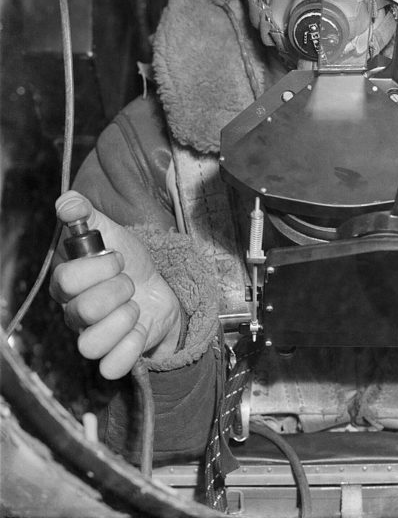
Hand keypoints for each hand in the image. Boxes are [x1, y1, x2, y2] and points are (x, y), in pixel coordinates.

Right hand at [50, 190, 181, 378]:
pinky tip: (140, 328)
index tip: (119, 258)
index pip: (66, 279)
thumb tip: (66, 202)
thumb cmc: (129, 262)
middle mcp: (75, 314)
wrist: (159, 288)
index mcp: (68, 285)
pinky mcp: (115, 356)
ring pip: (90, 346)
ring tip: (134, 307)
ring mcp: (94, 337)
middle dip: (118, 290)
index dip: (98, 267)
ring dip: (123, 321)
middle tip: (130, 282)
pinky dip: (130, 348)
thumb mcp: (113, 233)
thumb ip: (87, 215)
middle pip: (81, 311)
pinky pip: (111, 368)